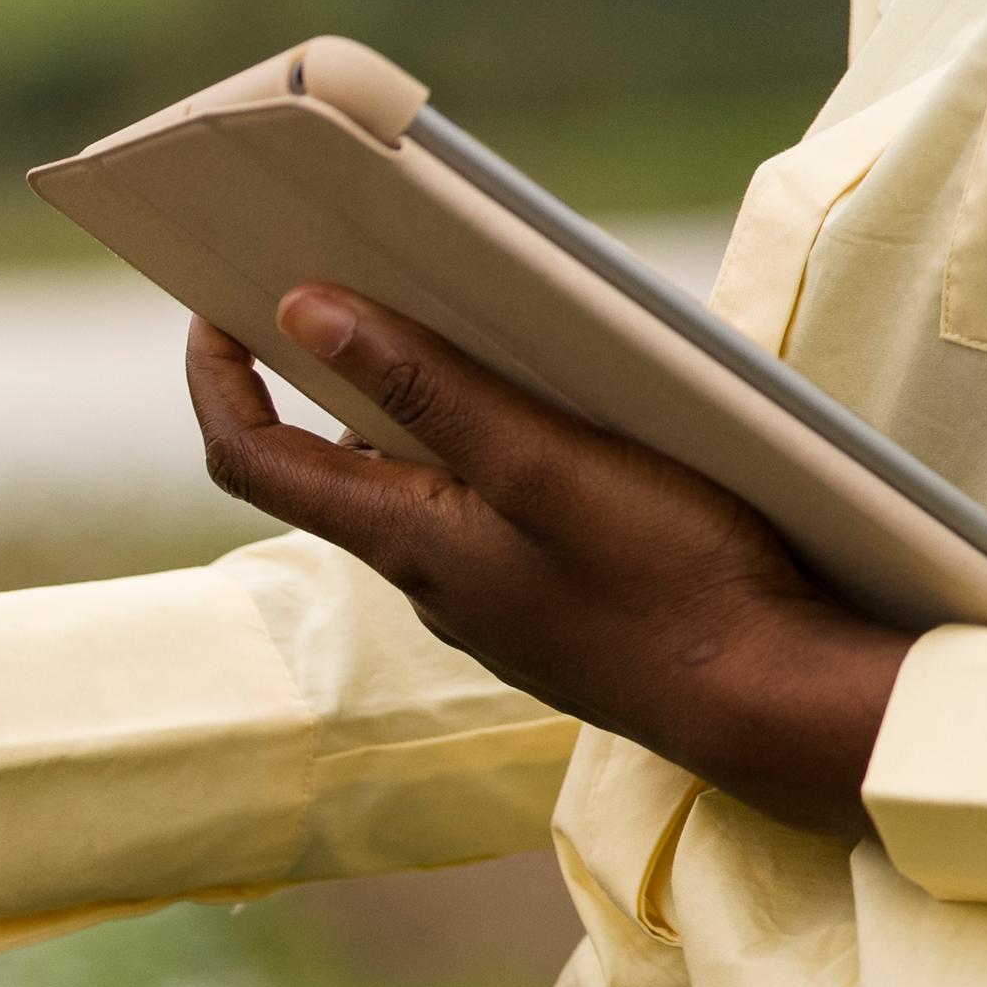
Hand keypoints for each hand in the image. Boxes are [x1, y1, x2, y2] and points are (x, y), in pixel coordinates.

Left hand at [187, 287, 909, 837]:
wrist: (775, 706)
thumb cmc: (672, 582)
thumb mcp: (543, 462)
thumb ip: (425, 389)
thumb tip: (305, 314)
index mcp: (405, 540)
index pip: (251, 461)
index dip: (215, 382)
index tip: (211, 309)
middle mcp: (428, 578)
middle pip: (337, 464)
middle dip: (330, 372)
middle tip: (354, 280)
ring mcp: (489, 599)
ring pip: (424, 487)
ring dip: (428, 409)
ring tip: (479, 328)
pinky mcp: (552, 605)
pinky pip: (489, 516)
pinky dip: (493, 455)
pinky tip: (563, 417)